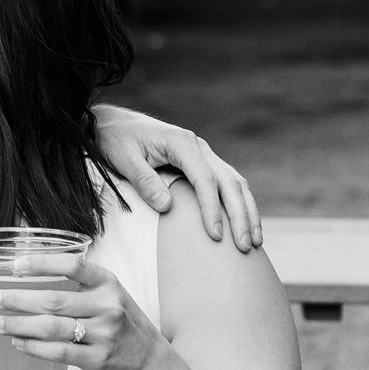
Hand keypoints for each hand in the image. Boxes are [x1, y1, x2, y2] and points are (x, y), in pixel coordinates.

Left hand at [0, 251, 167, 369]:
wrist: (148, 361)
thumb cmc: (120, 321)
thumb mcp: (109, 293)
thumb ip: (79, 283)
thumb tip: (28, 273)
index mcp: (108, 283)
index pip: (73, 265)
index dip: (42, 263)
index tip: (15, 264)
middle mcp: (107, 306)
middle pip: (54, 300)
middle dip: (18, 299)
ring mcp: (104, 335)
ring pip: (52, 328)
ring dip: (19, 325)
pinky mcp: (98, 359)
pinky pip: (58, 353)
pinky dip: (34, 348)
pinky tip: (18, 342)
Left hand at [93, 104, 259, 250]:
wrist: (114, 122)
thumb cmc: (117, 139)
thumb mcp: (123, 158)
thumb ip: (144, 180)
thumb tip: (167, 206)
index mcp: (181, 143)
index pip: (204, 179)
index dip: (212, 209)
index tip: (216, 236)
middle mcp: (198, 147)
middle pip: (229, 182)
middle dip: (241, 216)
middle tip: (246, 247)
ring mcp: (203, 154)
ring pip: (235, 182)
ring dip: (247, 211)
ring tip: (254, 242)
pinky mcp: (201, 162)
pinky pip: (227, 183)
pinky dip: (239, 204)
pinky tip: (245, 224)